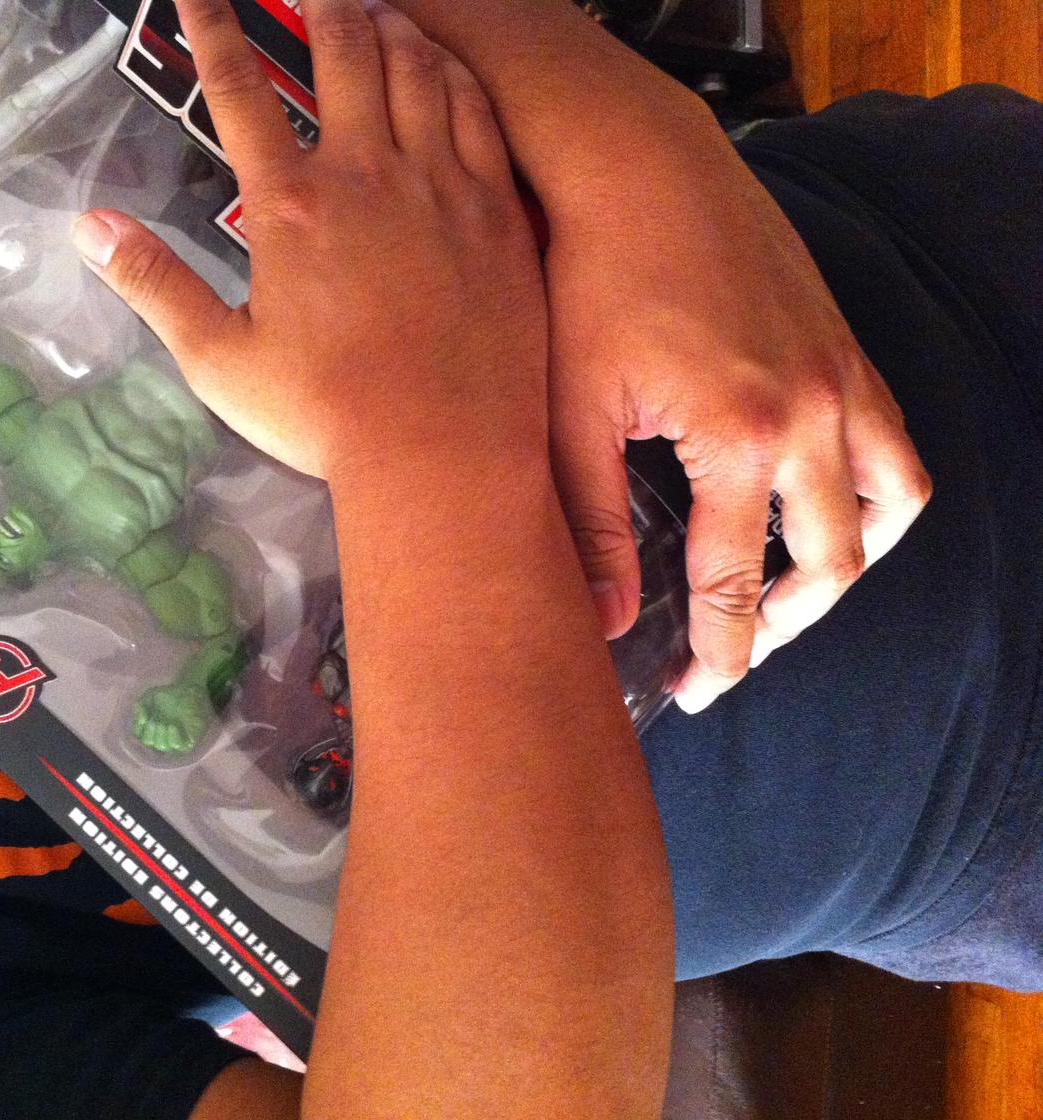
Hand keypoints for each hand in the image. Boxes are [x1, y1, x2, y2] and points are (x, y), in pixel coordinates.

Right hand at [68, 0, 549, 485]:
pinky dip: (453, 70)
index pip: (239, 89)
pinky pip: (476, 109)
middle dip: (320, 4)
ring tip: (375, 12)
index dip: (212, 25)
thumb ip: (154, 284)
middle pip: (342, 50)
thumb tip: (88, 226)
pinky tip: (443, 63)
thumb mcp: (219, 360)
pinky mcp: (496, 206)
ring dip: (389, 26)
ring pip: (415, 67)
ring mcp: (439, 182)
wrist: (441, 450)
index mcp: (289, 206)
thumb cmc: (324, 414)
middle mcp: (365, 172)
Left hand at [539, 114, 932, 712]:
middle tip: (734, 659)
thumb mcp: (572, 411)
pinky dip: (874, 493)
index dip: (720, 652)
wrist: (637, 166)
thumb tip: (607, 620)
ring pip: (889, 504)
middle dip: (786, 627)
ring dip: (849, 564)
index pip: (736, 585)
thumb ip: (593, 524)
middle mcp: (813, 411)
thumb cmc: (586, 280)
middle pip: (831, 561)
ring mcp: (841, 373)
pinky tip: (821, 506)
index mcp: (740, 437)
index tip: (698, 691)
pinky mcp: (844, 342)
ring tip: (791, 599)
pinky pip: (892, 441)